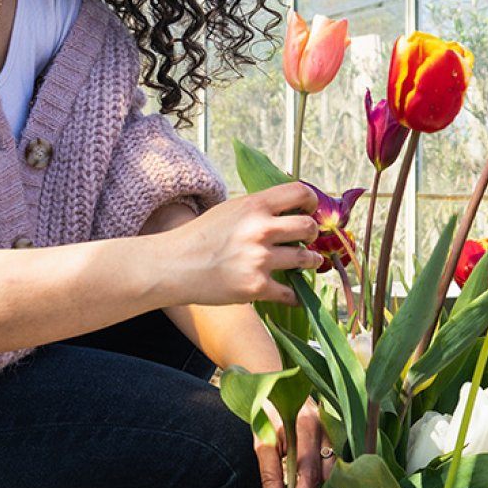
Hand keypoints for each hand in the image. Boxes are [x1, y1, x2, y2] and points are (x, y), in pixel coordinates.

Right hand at [161, 182, 321, 307]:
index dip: (311, 201)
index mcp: (254, 205)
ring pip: (307, 259)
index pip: (300, 192)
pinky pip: (291, 292)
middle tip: (308, 239)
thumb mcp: (230, 210)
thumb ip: (259, 208)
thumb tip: (289, 210)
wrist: (175, 266)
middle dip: (312, 233)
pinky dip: (296, 295)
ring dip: (312, 262)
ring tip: (311, 262)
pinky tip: (294, 293)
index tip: (309, 210)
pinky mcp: (257, 287)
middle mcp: (260, 229)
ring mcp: (260, 259)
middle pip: (309, 226)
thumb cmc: (199, 236)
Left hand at [253, 398, 331, 487]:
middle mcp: (327, 428)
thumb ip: (268, 472)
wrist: (278, 382)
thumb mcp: (262, 439)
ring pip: (336, 470)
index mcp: (306, 425)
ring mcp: (336, 430)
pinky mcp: (338, 435)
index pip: (309, 472)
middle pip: (328, 474)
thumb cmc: (268, 410)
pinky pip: (338, 463)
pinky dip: (328, 480)